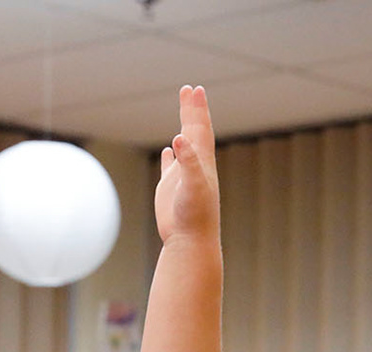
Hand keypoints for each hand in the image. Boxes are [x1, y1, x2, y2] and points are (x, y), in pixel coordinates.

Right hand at [154, 85, 218, 244]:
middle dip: (192, 110)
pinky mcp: (171, 190)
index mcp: (202, 162)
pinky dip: (170, 156)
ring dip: (184, 127)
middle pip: (194, 132)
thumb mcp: (193, 186)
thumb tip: (178, 139)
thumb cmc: (195, 216)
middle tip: (189, 89)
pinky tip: (170, 149)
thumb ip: (187, 162)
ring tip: (185, 111)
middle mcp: (194, 166)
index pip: (200, 129)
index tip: (195, 89)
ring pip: (184, 146)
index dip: (197, 109)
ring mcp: (183, 177)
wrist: (190, 241)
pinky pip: (171, 167)